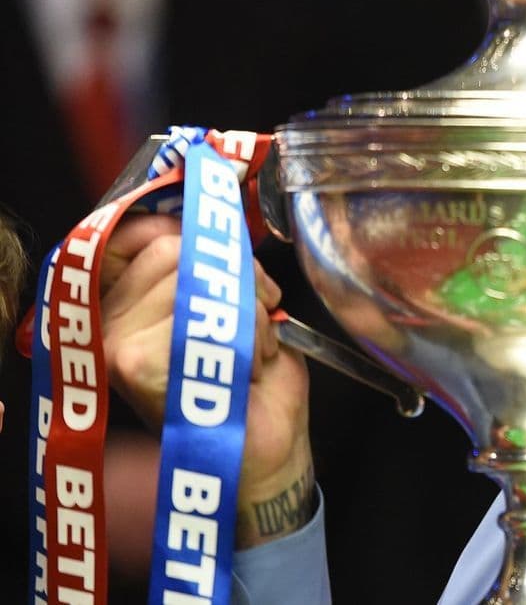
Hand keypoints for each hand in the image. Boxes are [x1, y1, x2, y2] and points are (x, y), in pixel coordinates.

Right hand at [100, 214, 315, 547]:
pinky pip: (215, 317)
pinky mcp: (139, 363)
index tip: (229, 265)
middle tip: (252, 322)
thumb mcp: (231, 307)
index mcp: (126, 306)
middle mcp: (110, 323)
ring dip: (251, 315)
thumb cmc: (249, 384)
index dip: (199, 238)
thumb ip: (212, 266)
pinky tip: (246, 372)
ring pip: (204, 280)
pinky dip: (253, 339)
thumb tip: (212, 221)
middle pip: (181, 249)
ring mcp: (120, 344)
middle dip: (238, 280)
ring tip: (248, 355)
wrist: (265, 453)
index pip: (147, 234)